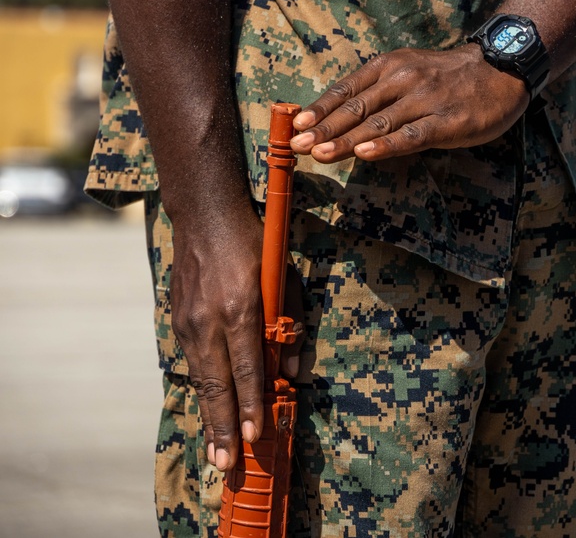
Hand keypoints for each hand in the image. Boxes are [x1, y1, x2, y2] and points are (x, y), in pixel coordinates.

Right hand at [168, 211, 304, 470]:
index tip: (256, 434)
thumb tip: (290, 372)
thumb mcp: (285, 279)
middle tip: (227, 464)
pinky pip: (194, 363)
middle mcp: (210, 320)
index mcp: (240, 308)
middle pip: (217, 384)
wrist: (205, 216)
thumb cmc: (256, 246)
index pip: (247, 367)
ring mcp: (189, 321)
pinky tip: (211, 412)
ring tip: (216, 452)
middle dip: (224, 427)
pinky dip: (203, 391)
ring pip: (201, 379)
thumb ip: (290, 325)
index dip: (252, 403)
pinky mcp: (179, 320)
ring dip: (210, 418)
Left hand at [289, 43, 529, 161]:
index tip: (295, 126)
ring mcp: (425, 100)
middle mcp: (403, 79)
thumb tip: (341, 119)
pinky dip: (387, 145)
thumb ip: (378, 92)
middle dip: (324, 128)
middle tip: (296, 145)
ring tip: (321, 154)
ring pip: (379, 123)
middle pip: (357, 107)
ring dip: (347, 140)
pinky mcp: (446, 121)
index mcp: (389, 66)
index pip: (346, 89)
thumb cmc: (448, 77)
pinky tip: (367, 154)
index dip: (320, 109)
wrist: (500, 71)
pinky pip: (412, 135)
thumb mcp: (409, 71)